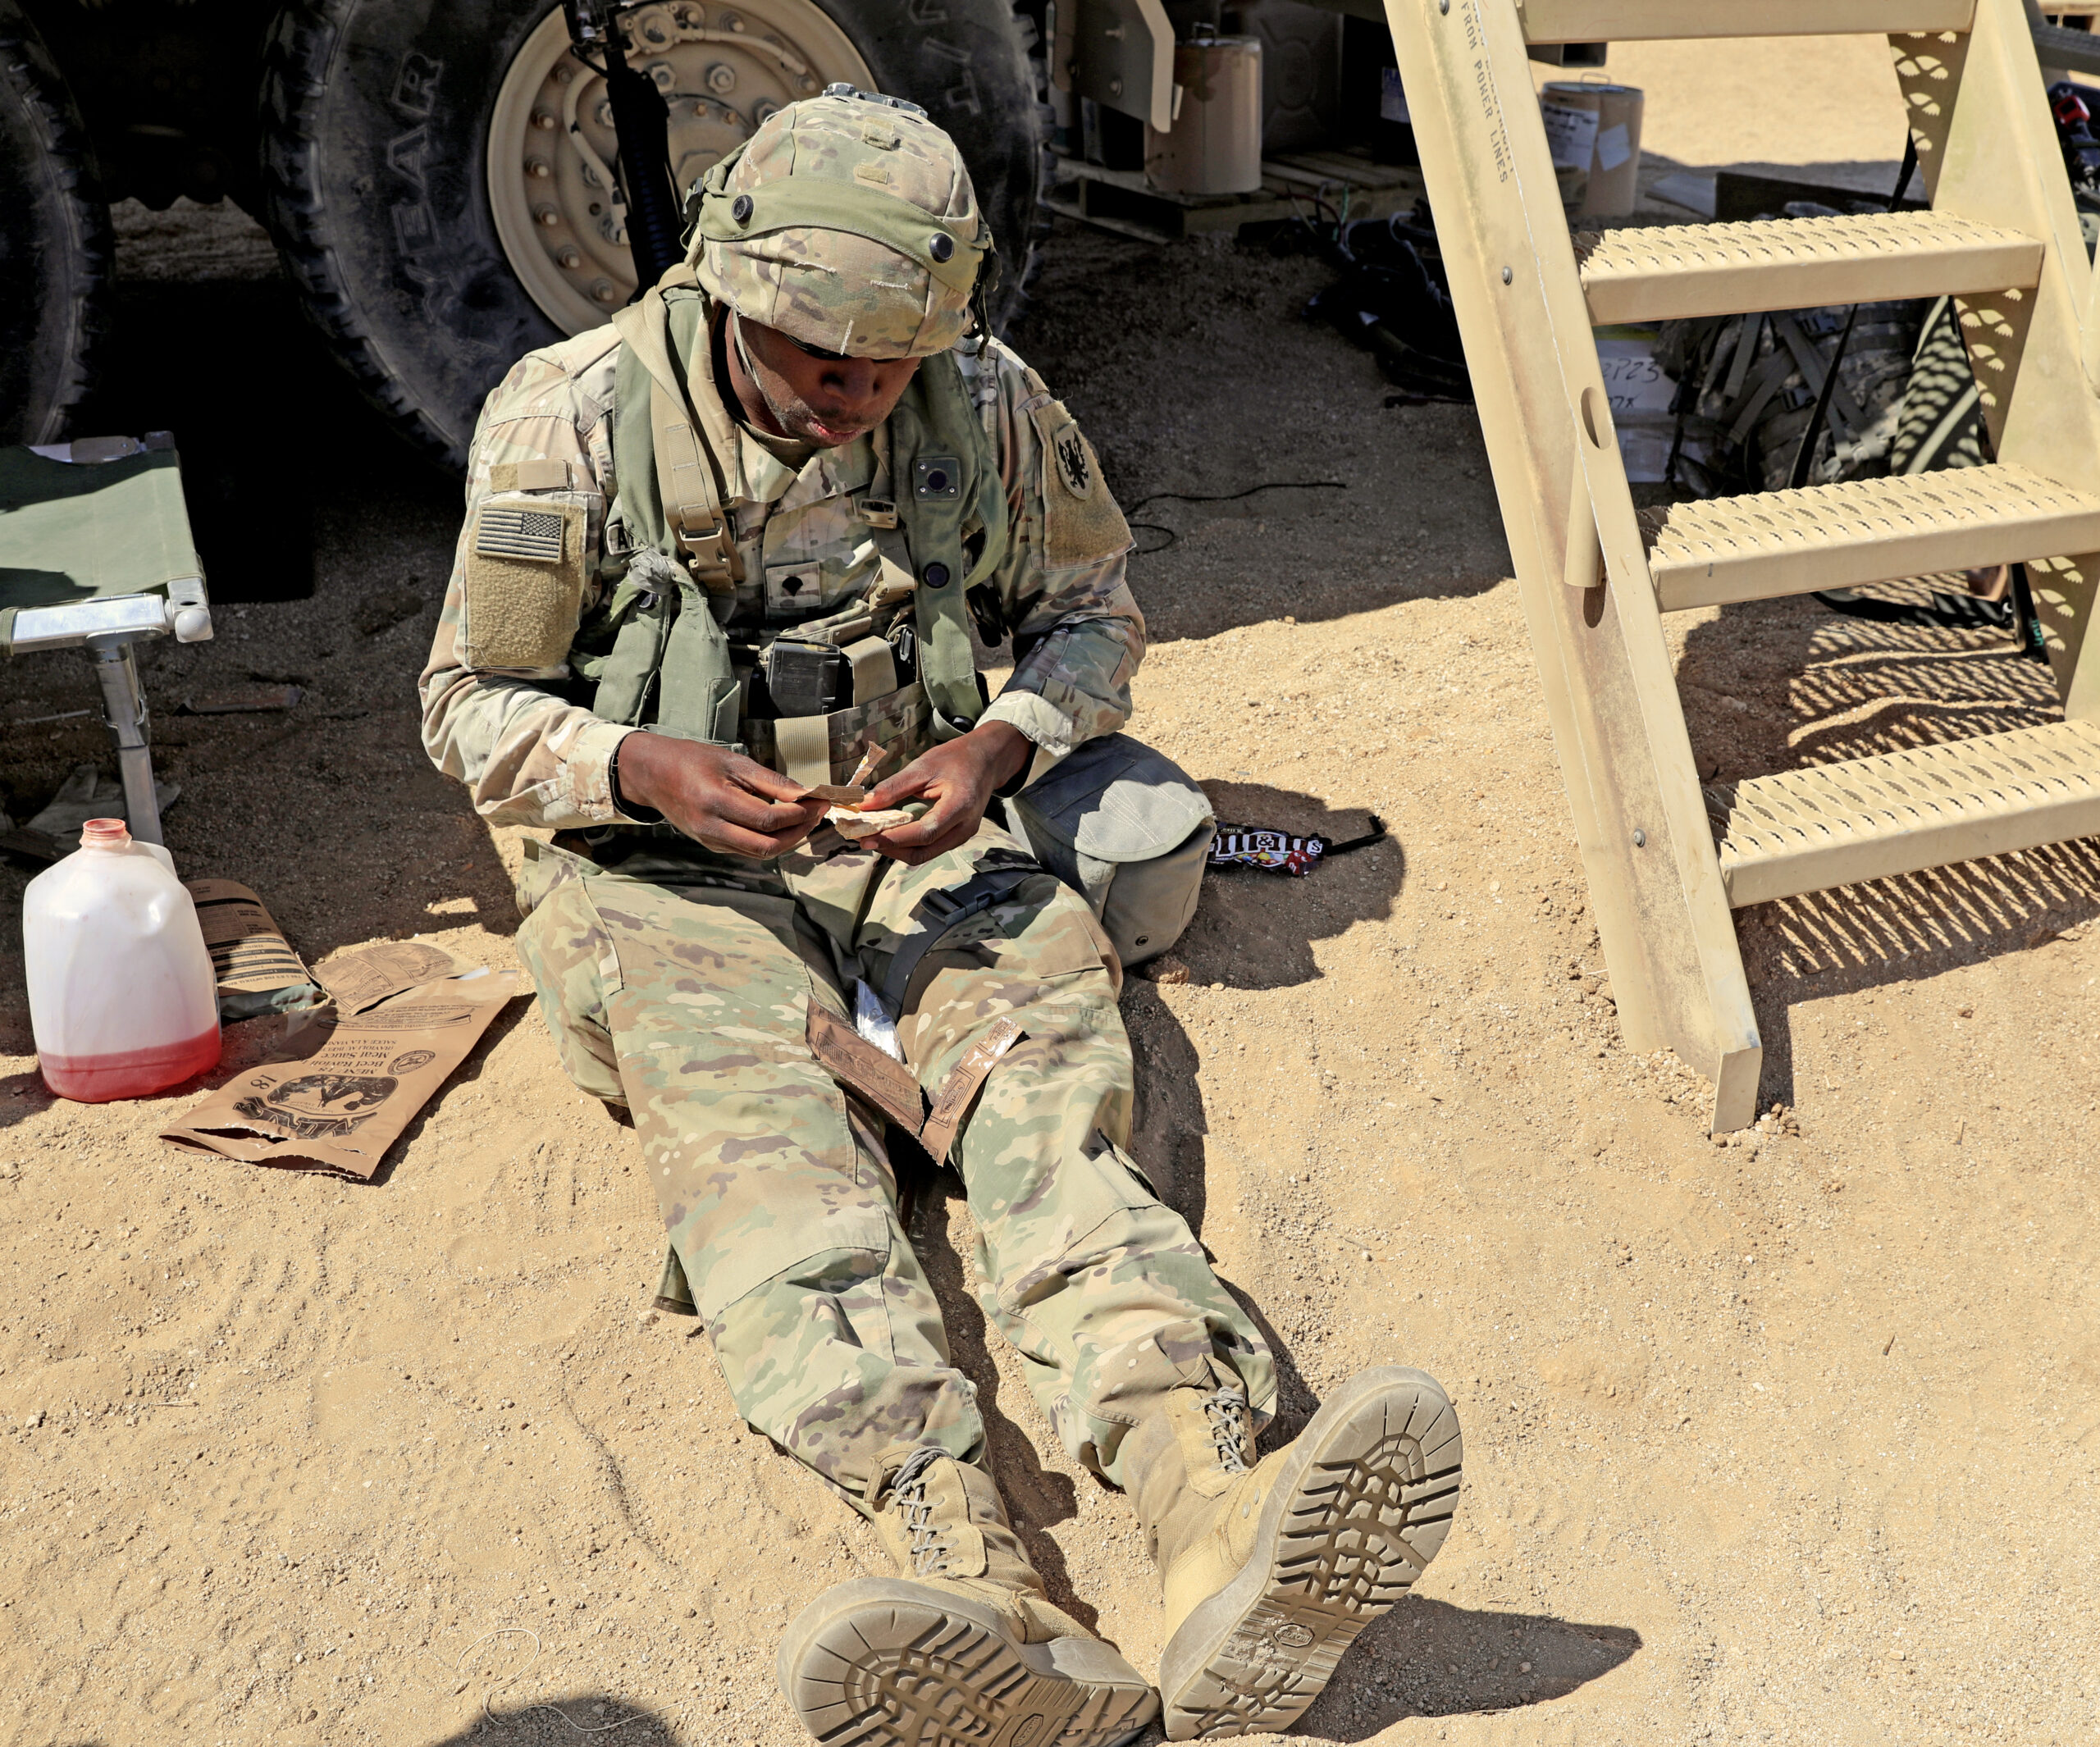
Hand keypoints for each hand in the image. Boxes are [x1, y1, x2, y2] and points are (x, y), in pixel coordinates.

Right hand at [614, 733, 829, 858]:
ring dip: (788, 839)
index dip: (799, 814)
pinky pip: (748, 851)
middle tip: (817, 813)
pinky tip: (783, 824)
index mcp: (715, 801)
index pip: (768, 818)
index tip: (820, 800)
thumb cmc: (693, 760)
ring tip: (805, 818)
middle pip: (767, 845)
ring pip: (760, 853)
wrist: (653, 774)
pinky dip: (771, 841)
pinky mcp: (711, 846)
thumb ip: (770, 781)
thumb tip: (805, 793)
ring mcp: (710, 841)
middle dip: (799, 832)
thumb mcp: (733, 761)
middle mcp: (711, 828)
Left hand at [859, 721, 1031, 865]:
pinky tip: (892, 835)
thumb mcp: (923, 765)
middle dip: (891, 849)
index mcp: (960, 805)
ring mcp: (964, 835)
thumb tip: (864, 805)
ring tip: (874, 837)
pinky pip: (931, 848)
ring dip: (898, 850)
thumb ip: (894, 787)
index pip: (924, 832)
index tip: (866, 838)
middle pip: (923, 851)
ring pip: (926, 854)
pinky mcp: (959, 836)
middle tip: (863, 840)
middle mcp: (965, 827)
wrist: (986, 760)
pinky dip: (909, 845)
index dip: (893, 839)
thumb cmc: (956, 759)